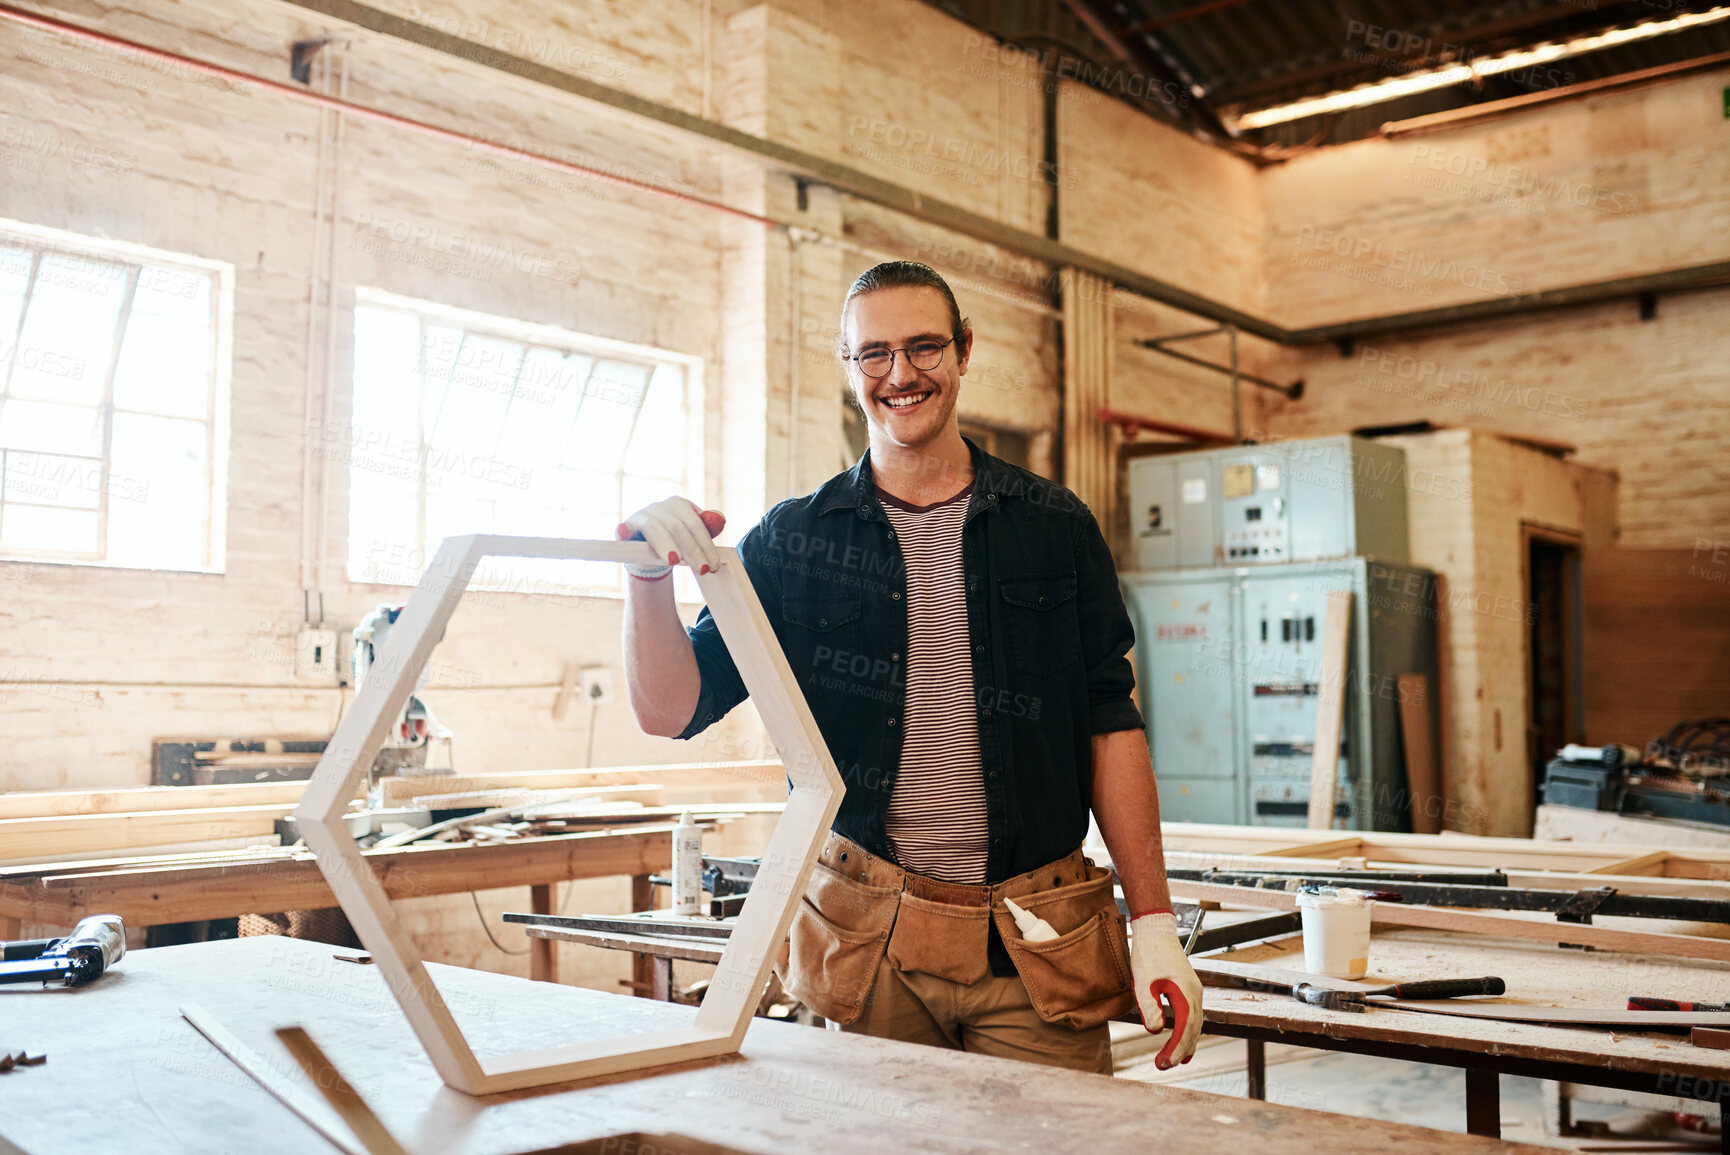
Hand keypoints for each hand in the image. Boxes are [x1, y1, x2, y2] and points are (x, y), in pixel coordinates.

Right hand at [617, 497, 725, 580]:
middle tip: (703, 570)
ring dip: (665, 544)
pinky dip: (622, 530)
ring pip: (655, 529)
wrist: (651, 548)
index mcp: (679, 504)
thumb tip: (721, 520)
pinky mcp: (626, 527)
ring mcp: (642, 516)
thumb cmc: (677, 540)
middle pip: (678, 528)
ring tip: (674, 560)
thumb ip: (708, 527)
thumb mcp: (694, 534)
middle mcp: (660, 507)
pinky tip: (622, 531)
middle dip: (691, 550)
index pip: (695, 525)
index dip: (705, 545)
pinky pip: (623, 529)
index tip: (713, 566)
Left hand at [1130, 911, 1203, 1069]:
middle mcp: (1196, 994)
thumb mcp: (1143, 980)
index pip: (1185, 1027)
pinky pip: (1193, 1016)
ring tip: (1174, 1061)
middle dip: (1179, 1050)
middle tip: (1163, 1066)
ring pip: (1195, 1024)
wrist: (1156, 931)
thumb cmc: (1149, 953)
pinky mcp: (1189, 989)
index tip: (1165, 1063)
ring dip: (1185, 1043)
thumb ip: (1149, 1005)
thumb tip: (1154, 1030)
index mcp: (1186, 992)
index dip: (1176, 1047)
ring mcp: (1194, 991)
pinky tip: (1181, 1041)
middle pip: (1193, 1029)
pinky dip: (1188, 1032)